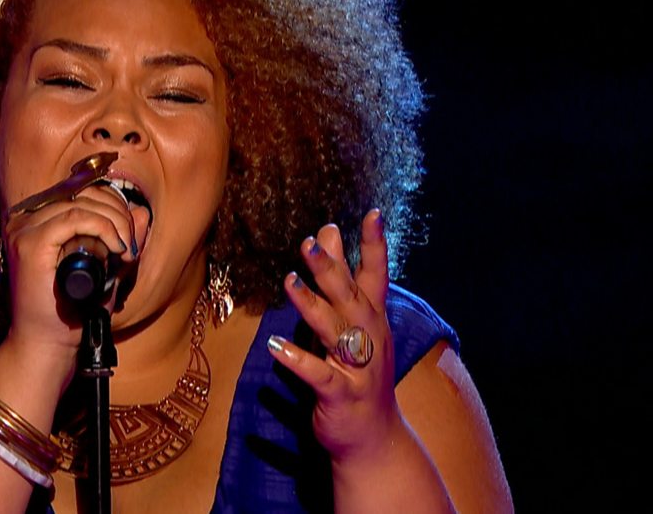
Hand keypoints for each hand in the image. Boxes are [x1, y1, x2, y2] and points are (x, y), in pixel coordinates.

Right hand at [1, 182, 145, 355]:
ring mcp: (24, 230)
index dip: (114, 207)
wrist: (49, 345)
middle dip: (118, 214)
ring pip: (81, 203)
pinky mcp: (30, 243)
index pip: (82, 193)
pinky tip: (116, 249)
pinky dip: (102, 228)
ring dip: (114, 223)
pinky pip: (75, 218)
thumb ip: (122, 240)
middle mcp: (26, 221)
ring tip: (124, 251)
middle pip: (83, 193)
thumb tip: (142, 212)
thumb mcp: (106, 271)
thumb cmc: (73, 312)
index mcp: (38, 222)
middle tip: (130, 245)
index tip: (129, 238)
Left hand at [267, 209, 402, 461]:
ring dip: (312, 307)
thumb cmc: (359, 374)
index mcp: (374, 320)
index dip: (374, 246)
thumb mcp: (353, 325)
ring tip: (289, 282)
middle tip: (310, 242)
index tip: (371, 214)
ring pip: (335, 332)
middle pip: (352, 298)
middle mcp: (370, 339)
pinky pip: (320, 376)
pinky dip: (299, 361)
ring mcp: (358, 369)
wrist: (374, 439)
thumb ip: (340, 280)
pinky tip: (276, 347)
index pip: (376, 276)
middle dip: (332, 270)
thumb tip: (327, 231)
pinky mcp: (341, 396)